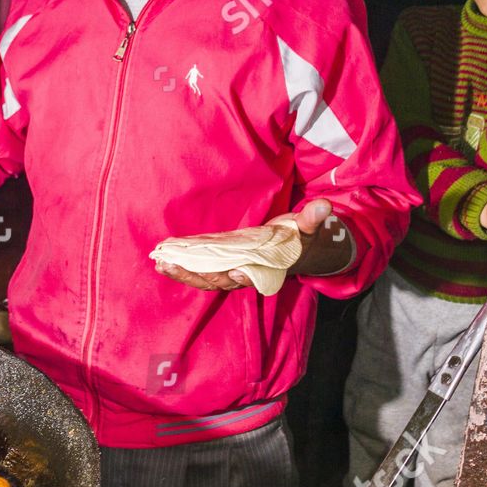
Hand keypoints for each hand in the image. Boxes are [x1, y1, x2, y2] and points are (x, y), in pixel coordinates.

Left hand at [153, 199, 352, 290]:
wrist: (295, 251)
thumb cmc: (300, 240)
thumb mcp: (308, 229)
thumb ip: (312, 219)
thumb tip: (324, 206)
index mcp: (266, 269)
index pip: (252, 276)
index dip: (242, 276)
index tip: (234, 272)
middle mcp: (245, 274)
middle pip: (219, 280)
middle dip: (196, 274)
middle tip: (173, 264)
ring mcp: (230, 271)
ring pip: (205, 278)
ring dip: (183, 272)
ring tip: (161, 262)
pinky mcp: (220, 265)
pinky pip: (199, 269)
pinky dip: (183, 266)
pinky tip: (164, 259)